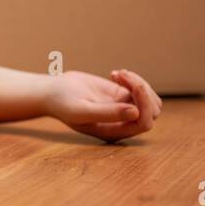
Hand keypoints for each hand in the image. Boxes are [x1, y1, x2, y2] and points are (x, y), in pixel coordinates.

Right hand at [44, 69, 162, 141]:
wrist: (52, 92)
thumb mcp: (81, 110)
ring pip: (150, 100)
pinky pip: (141, 89)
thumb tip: (135, 112)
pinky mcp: (122, 96)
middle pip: (152, 111)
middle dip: (142, 91)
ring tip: (118, 73)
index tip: (134, 86)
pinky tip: (114, 73)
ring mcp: (124, 109)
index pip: (143, 123)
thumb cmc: (63, 103)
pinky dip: (133, 78)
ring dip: (139, 83)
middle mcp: (123, 123)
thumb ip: (107, 113)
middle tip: (122, 75)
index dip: (144, 105)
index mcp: (114, 131)